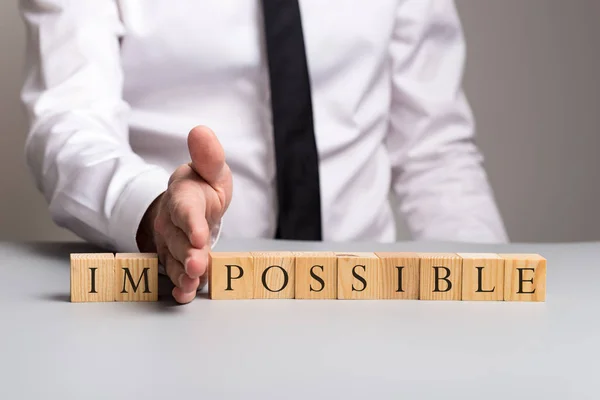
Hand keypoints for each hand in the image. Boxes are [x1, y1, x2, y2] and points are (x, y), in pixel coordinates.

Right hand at [137, 126, 232, 302]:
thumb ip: (208, 156)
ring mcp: (170, 242)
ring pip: (174, 259)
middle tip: (199, 266)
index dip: (191, 223)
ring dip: (183, 274)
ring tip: (192, 285)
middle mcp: (171, 221)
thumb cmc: (203, 186)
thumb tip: (201, 130)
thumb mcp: (210, 169)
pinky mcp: (173, 258)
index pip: (185, 209)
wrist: (188, 204)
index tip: (200, 235)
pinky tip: (186, 294)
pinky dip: (179, 286)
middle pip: (178, 240)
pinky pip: (173, 273)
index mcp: (183, 196)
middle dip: (188, 254)